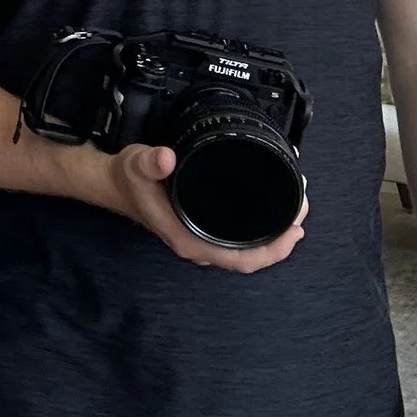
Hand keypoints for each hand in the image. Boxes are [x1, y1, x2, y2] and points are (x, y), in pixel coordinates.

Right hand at [99, 144, 307, 271]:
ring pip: (245, 251)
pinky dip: (258, 232)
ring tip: (293, 212)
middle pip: (250, 257)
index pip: (241, 259)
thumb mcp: (138, 165)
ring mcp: (201, 240)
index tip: (294, 231)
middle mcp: (198, 246)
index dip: (272, 251)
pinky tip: (271, 216)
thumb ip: (152, 161)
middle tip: (301, 211)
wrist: (116, 185)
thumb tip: (167, 157)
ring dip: (272, 237)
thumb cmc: (130, 181)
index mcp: (190, 240)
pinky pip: (238, 241)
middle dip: (280, 240)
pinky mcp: (203, 230)